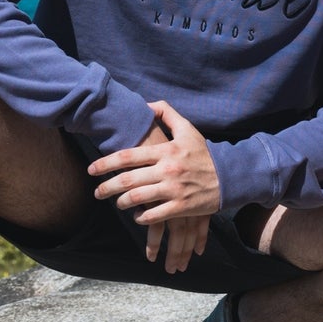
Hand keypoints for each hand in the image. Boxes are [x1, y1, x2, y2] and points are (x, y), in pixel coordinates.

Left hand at [87, 101, 221, 273]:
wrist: (231, 176)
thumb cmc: (205, 153)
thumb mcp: (188, 129)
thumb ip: (166, 113)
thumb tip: (146, 104)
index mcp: (165, 150)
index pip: (127, 156)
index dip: (105, 163)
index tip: (91, 170)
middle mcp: (167, 170)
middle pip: (128, 179)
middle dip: (107, 187)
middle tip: (97, 192)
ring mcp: (174, 189)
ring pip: (138, 199)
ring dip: (122, 203)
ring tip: (116, 203)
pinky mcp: (182, 207)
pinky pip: (155, 215)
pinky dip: (142, 217)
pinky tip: (137, 217)